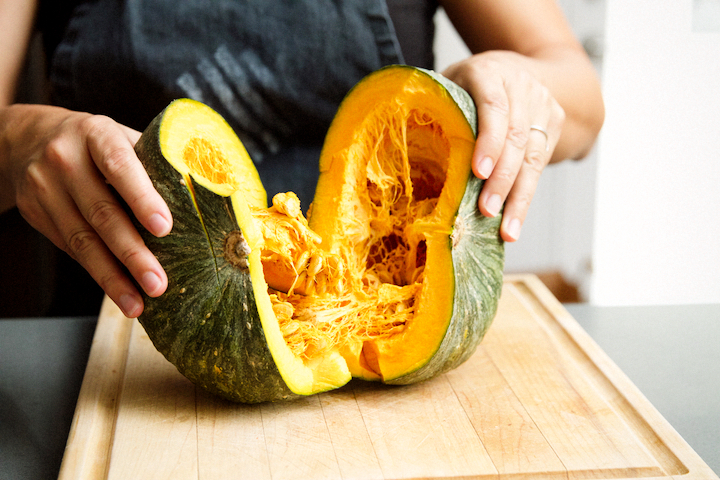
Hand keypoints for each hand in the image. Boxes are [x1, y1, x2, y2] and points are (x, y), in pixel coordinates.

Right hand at [0, 104, 171, 316]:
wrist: (31, 139)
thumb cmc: (99, 143)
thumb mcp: (123, 138)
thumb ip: (155, 161)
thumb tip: (212, 191)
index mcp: (96, 134)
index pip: (120, 166)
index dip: (142, 198)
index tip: (164, 227)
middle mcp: (65, 159)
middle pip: (102, 212)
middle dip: (132, 253)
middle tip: (158, 283)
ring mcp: (45, 188)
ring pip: (82, 240)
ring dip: (113, 277)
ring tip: (138, 303)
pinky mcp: (35, 213)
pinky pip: (71, 249)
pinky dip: (98, 274)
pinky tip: (120, 293)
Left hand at [443, 51, 565, 241]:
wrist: (521, 67)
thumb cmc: (467, 84)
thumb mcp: (447, 85)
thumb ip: (433, 108)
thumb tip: (401, 148)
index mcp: (488, 72)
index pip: (493, 106)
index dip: (488, 140)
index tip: (479, 172)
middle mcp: (520, 86)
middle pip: (516, 137)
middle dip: (502, 179)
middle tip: (487, 211)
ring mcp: (542, 104)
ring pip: (533, 157)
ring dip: (518, 197)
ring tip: (506, 231)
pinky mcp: (553, 123)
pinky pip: (540, 165)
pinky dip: (526, 197)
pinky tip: (514, 222)